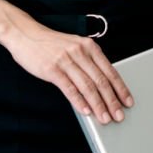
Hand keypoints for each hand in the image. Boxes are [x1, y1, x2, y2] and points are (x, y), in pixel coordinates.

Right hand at [5, 23, 133, 124]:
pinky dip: (79, 101)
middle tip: (119, 115)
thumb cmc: (51, 43)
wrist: (25, 34)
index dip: (120, 88)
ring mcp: (66, 60)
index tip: (127, 101)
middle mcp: (80, 52)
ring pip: (87, 86)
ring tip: (105, 118)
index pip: (110, 70)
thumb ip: (88, 62)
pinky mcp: (52, 69)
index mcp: (88, 46)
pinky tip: (86, 111)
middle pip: (101, 80)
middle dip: (112, 101)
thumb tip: (102, 85)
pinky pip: (69, 88)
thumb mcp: (74, 47)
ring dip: (98, 105)